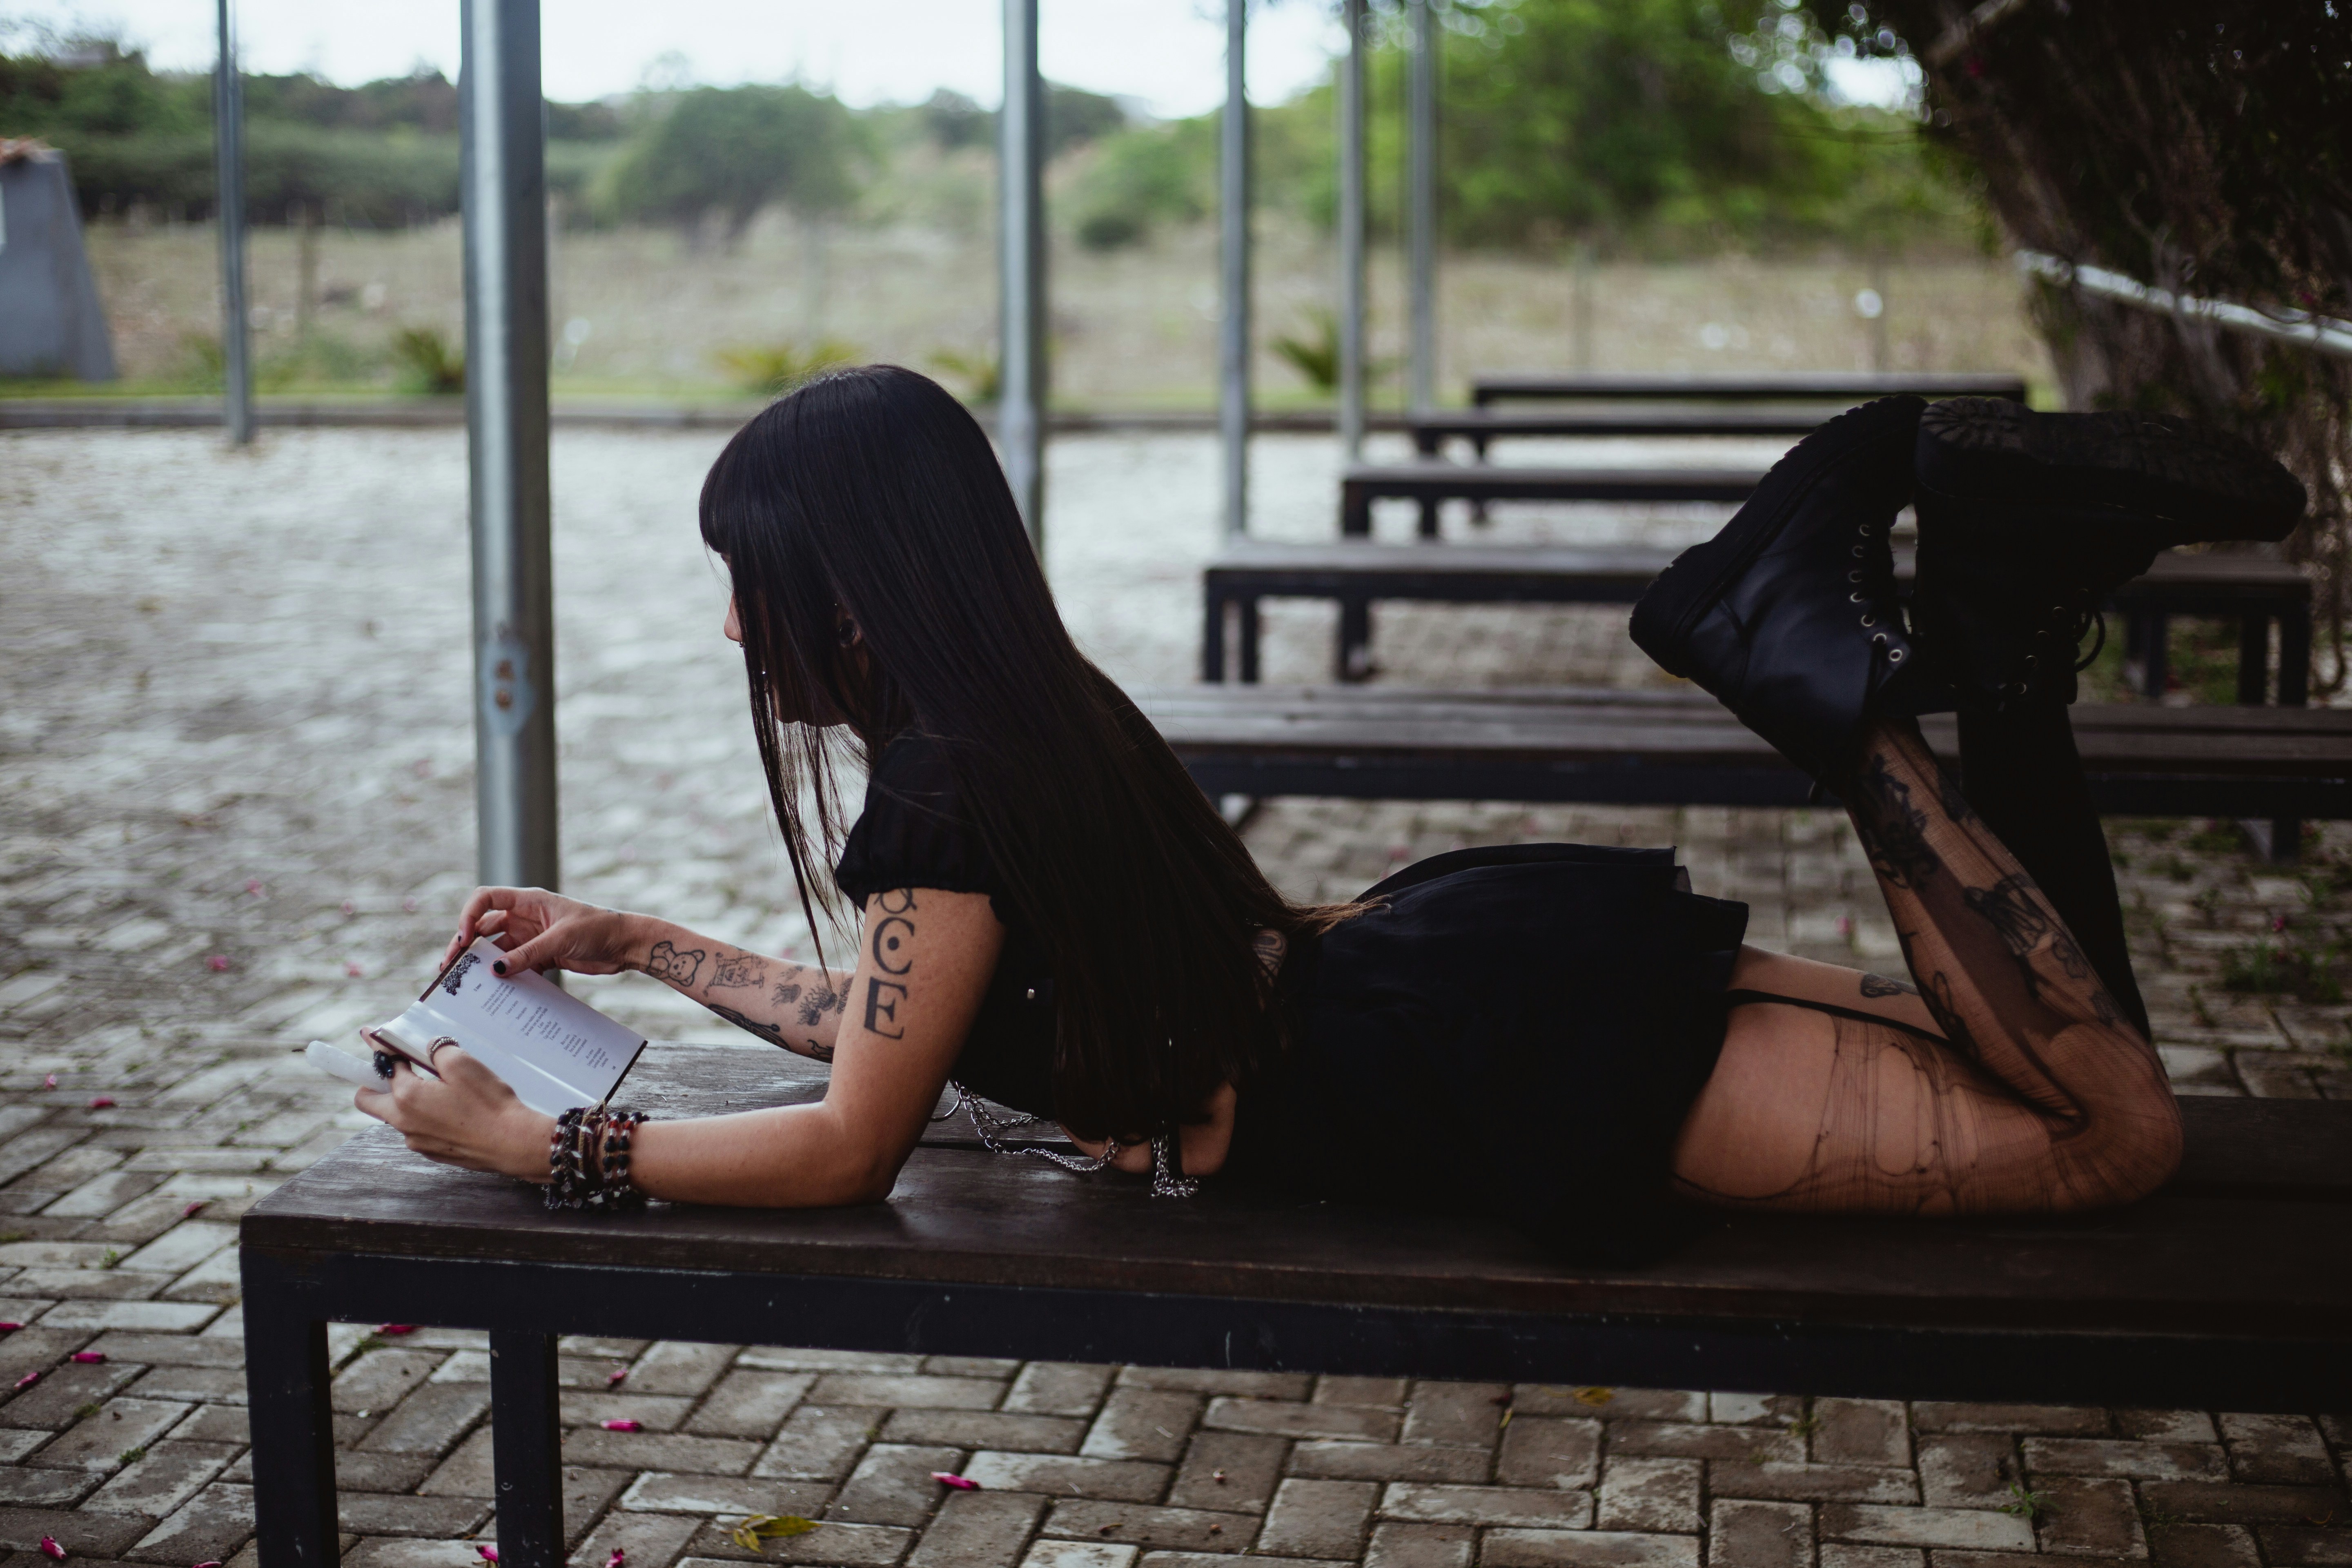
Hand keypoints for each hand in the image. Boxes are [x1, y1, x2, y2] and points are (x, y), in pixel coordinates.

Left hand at [355, 1045, 552, 1180]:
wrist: (512, 1144)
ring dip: (405, 1100)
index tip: (372, 1036)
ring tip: (437, 1089)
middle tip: (397, 1069)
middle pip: (368, 1100)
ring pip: (396, 1116)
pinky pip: (417, 1130)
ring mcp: (416, 1140)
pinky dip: (425, 1116)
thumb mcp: (464, 1065)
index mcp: (407, 1096)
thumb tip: (429, 1047)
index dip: (381, 1049)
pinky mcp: (432, 1152)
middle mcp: (404, 1122)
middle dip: (376, 1081)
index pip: (383, 1067)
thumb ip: (439, 1050)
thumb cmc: (488, 1104)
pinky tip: (453, 1110)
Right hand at [442, 887, 637, 976]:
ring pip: (497, 949)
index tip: (464, 938)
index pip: (486, 898)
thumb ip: (528, 954)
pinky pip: (514, 965)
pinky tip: (494, 990)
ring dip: (482, 963)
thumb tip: (496, 970)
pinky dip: (504, 976)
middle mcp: (525, 917)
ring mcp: (531, 937)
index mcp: (528, 901)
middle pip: (484, 927)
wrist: (625, 945)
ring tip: (465, 982)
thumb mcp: (561, 939)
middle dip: (466, 945)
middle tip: (450, 966)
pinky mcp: (540, 956)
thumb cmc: (598, 929)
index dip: (469, 915)